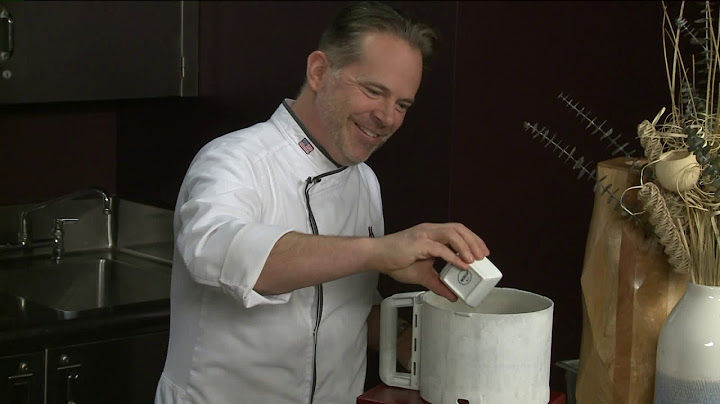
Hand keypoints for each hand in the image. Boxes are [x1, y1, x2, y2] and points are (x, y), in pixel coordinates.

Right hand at [371, 223, 488, 300]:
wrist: (376, 256)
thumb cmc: (395, 260)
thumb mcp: (422, 276)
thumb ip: (438, 284)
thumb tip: (452, 296)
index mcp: (432, 235)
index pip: (457, 231)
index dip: (472, 239)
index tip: (482, 252)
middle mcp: (430, 231)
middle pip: (459, 228)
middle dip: (474, 241)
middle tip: (483, 256)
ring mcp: (425, 235)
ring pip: (452, 234)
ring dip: (466, 246)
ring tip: (474, 260)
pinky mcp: (419, 243)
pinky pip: (440, 248)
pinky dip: (453, 256)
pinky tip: (462, 265)